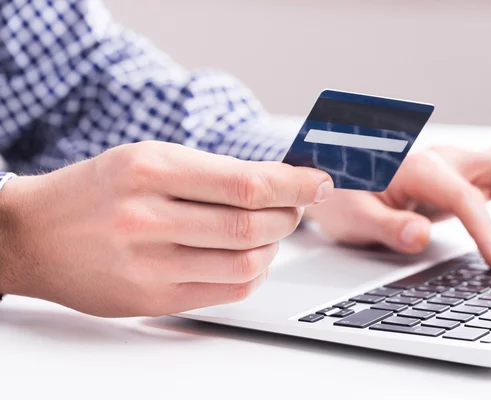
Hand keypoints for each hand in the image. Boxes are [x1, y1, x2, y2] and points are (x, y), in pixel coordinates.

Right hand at [0, 141, 332, 316]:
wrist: (33, 235)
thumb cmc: (97, 190)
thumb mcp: (147, 159)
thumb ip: (211, 172)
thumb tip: (278, 184)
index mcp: (149, 169)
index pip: (246, 183)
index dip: (294, 185)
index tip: (318, 183)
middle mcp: (148, 218)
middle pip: (253, 225)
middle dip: (290, 215)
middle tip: (296, 206)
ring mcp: (149, 265)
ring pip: (247, 264)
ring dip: (274, 247)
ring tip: (271, 231)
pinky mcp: (152, 300)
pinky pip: (228, 292)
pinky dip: (253, 274)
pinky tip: (250, 256)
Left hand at [304, 142, 490, 270]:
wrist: (335, 178)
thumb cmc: (343, 196)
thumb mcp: (354, 217)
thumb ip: (388, 226)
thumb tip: (420, 236)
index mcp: (418, 168)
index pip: (467, 196)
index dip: (488, 231)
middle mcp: (443, 159)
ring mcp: (455, 164)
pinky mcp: (460, 176)